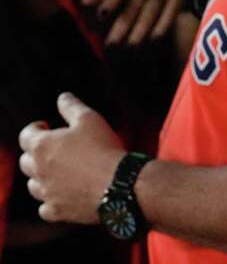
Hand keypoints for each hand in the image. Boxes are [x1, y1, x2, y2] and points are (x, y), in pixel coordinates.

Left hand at [17, 93, 125, 224]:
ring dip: (42, 177)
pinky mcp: (56, 211)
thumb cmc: (104, 148)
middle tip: (55, 149)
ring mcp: (45, 193)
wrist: (118, 184)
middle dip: (36, 153)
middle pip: (26, 161)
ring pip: (33, 185)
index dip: (35, 129)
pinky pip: (45, 207)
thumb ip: (72, 107)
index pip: (26, 135)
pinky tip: (63, 194)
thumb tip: (62, 97)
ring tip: (61, 171)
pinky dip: (51, 200)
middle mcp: (38, 171)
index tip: (46, 126)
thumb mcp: (90, 119)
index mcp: (42, 146)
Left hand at [80, 0, 184, 45]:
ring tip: (131, 46)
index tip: (101, 15)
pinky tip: (154, 39)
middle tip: (111, 44)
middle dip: (123, 24)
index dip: (111, 0)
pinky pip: (171, 12)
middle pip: (134, 4)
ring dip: (141, 29)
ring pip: (152, 10)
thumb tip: (83, 1)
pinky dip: (163, 25)